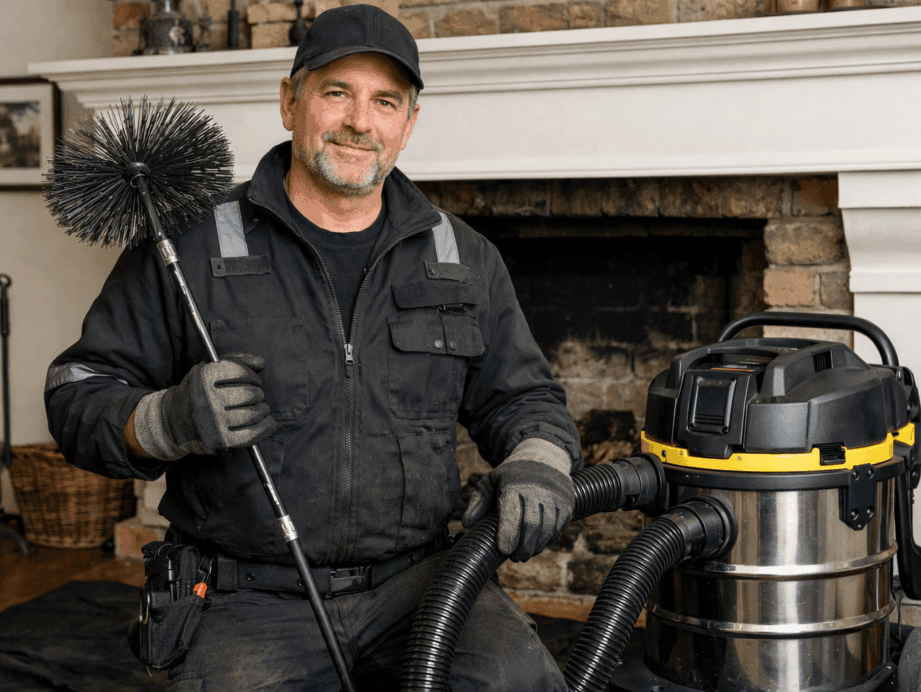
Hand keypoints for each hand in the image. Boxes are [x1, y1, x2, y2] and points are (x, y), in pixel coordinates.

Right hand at [132, 353, 276, 460]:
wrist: (172, 422)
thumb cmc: (197, 392)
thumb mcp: (209, 369)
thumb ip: (236, 361)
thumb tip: (260, 363)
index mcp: (204, 377)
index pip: (241, 373)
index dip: (252, 376)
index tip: (253, 381)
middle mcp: (207, 399)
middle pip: (249, 394)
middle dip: (257, 395)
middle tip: (255, 397)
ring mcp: (213, 422)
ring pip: (253, 414)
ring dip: (262, 410)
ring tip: (260, 409)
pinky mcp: (219, 441)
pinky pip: (251, 434)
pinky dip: (265, 428)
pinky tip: (268, 422)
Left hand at [462, 438, 573, 561]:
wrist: (544, 456)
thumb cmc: (512, 474)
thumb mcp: (491, 481)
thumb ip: (478, 502)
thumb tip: (467, 524)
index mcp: (513, 484)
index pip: (511, 512)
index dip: (508, 533)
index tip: (504, 550)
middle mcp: (536, 489)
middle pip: (531, 524)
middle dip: (523, 546)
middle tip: (516, 558)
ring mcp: (554, 496)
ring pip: (547, 529)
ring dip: (537, 546)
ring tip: (527, 553)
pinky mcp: (567, 503)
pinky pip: (559, 527)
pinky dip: (549, 539)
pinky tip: (539, 543)